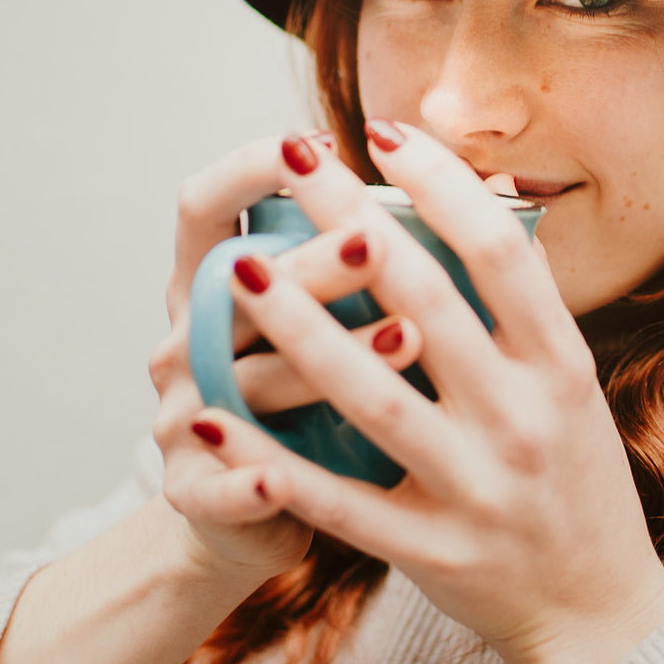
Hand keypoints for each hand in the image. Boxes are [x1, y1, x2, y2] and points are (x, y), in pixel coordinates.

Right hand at [150, 133, 423, 579]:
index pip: (205, 206)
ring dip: (314, 361)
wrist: (252, 518)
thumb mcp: (332, 321)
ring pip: (245, 381)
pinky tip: (278, 481)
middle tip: (371, 241)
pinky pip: (216, 487)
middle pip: (234, 285)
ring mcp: (183, 416)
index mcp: (219, 287)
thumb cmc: (314, 403)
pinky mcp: (192, 491)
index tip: (318, 145)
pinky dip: (245, 482)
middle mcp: (191, 340)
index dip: (247, 169)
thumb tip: (480, 190)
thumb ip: (372, 261)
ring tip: (404, 340)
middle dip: (308, 262)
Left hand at [187, 123, 663, 663]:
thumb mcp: (573, 386)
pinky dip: (270, 460)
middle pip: (425, 300)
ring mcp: (476, 488)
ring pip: (372, 396)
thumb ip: (527, 305)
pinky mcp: (431, 550)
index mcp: (561, 366)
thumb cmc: (577, 479)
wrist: (595, 610)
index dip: (441, 183)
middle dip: (350, 222)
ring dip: (299, 329)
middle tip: (293, 158)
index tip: (384, 131)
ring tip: (236, 270)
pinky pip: (337, 502)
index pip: (498, 252)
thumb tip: (485, 202)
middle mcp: (522, 418)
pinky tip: (210, 417)